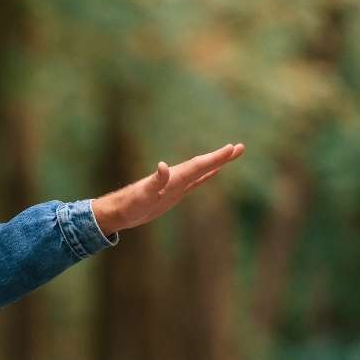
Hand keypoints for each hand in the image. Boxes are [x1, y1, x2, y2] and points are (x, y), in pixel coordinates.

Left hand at [89, 143, 244, 233]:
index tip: (231, 148)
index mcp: (172, 178)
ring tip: (232, 154)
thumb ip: (154, 181)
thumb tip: (163, 166)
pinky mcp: (173, 193)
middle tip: (240, 147)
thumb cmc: (129, 204)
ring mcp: (176, 185)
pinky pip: (194, 181)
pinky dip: (205, 175)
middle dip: (221, 157)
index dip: (215, 158)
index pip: (198, 165)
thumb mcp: (142, 195)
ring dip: (216, 163)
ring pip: (201, 171)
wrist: (119, 211)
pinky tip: (212, 172)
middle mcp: (176, 178)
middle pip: (203, 164)